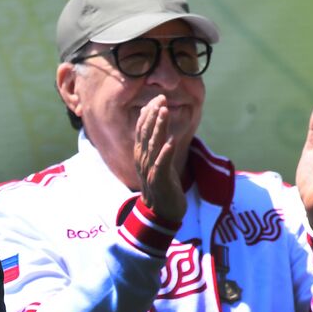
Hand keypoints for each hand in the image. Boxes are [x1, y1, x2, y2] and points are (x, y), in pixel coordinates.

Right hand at [133, 95, 185, 222]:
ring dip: (159, 128)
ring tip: (165, 112)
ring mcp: (150, 170)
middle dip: (153, 115)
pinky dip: (165, 154)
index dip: (149, 114)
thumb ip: (156, 145)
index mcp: (141, 155)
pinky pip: (162, 165)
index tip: (158, 99)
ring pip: (153, 145)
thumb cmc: (161, 186)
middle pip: (145, 134)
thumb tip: (159, 128)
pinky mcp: (159, 181)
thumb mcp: (157, 162)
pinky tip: (170, 143)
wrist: (160, 212)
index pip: (141, 130)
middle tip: (161, 98)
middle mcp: (142, 160)